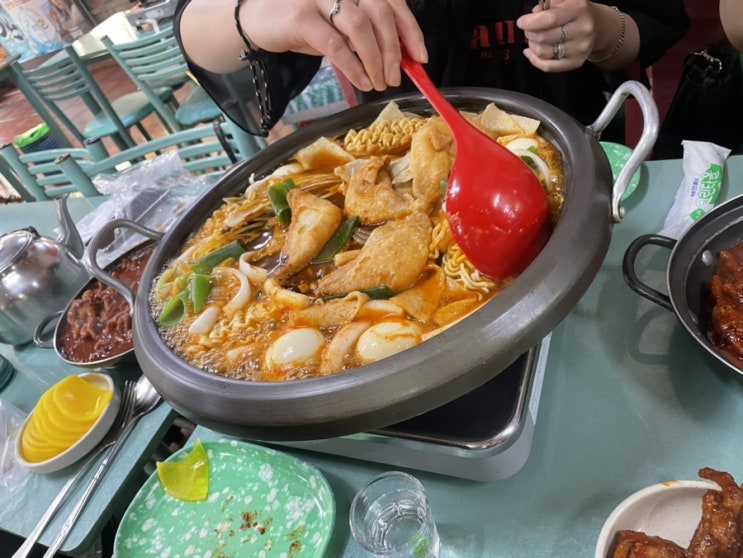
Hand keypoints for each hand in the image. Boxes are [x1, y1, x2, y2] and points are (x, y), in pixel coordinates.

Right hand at [242, 0, 426, 90]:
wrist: (259, 19)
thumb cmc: (305, 22)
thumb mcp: (340, 25)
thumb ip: (368, 34)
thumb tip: (401, 58)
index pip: (392, 1)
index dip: (410, 30)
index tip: (420, 57)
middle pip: (380, 13)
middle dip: (393, 50)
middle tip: (395, 77)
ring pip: (360, 27)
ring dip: (375, 60)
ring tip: (378, 82)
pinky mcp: (301, 17)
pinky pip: (336, 45)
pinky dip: (353, 67)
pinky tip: (361, 81)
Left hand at [517, 0, 600, 71]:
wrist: (599, 26)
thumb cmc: (577, 12)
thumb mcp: (566, 0)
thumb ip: (548, 4)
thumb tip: (533, 15)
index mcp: (578, 10)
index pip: (550, 19)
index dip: (530, 22)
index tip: (522, 22)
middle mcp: (582, 30)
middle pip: (543, 37)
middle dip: (530, 33)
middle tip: (529, 29)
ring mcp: (579, 49)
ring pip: (543, 52)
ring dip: (532, 45)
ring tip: (534, 39)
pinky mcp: (576, 62)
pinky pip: (548, 66)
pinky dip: (534, 60)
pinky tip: (531, 52)